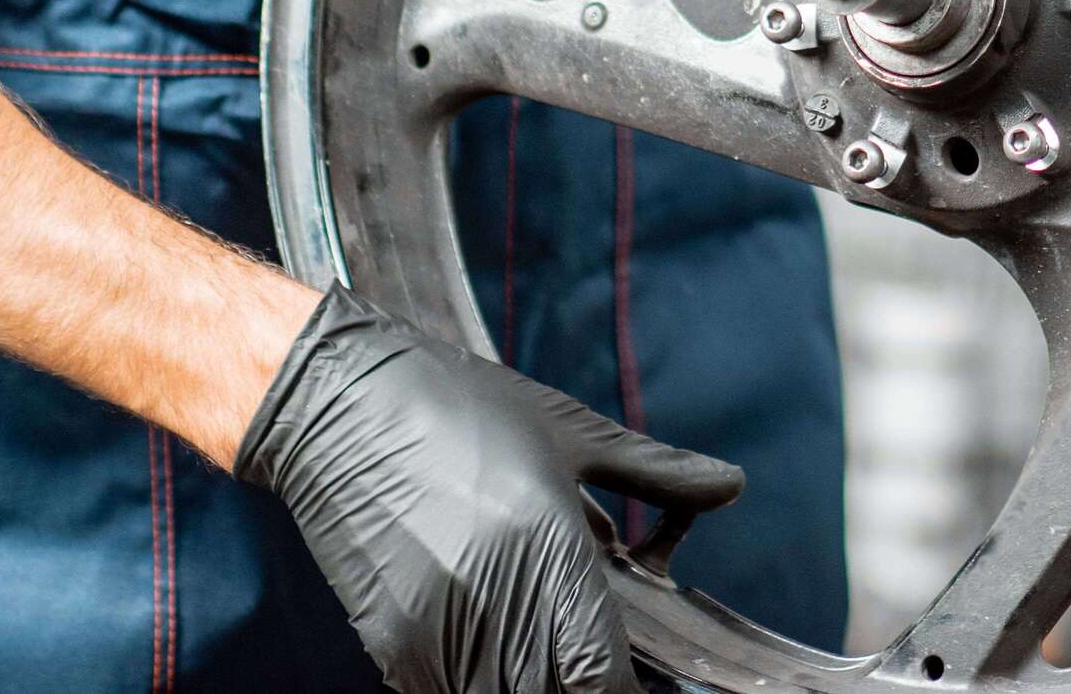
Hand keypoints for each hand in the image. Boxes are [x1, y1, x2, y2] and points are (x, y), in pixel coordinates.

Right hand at [238, 289, 741, 693]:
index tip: (642, 681)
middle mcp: (493, 599)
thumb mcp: (570, 432)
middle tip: (599, 653)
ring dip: (532, 679)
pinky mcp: (391, 642)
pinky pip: (448, 689)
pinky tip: (494, 630)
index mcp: (547, 545)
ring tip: (545, 630)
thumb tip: (731, 485)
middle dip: (584, 684)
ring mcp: (435, 631)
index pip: (602, 675)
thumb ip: (655, 473)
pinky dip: (481, 674)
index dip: (627, 692)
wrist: (339, 405)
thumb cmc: (461, 407)